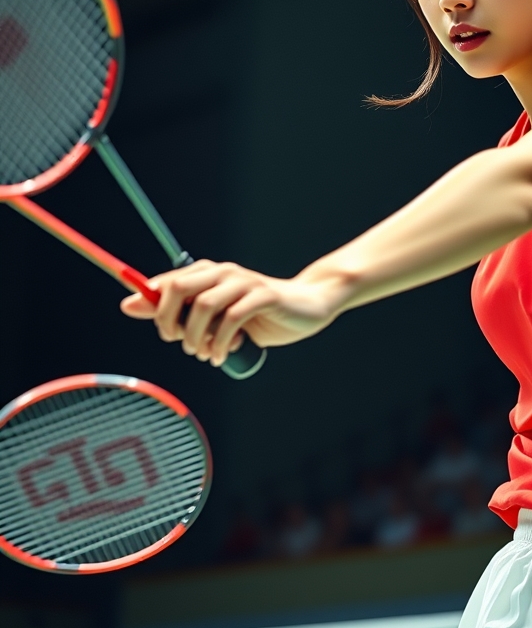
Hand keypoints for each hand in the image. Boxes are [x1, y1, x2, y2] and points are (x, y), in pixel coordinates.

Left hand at [120, 260, 343, 365]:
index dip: (155, 308)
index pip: (167, 283)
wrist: (308, 306)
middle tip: (180, 343)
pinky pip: (232, 319)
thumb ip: (174, 310)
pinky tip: (223, 356)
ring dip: (197, 338)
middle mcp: (223, 272)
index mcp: (209, 273)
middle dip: (170, 322)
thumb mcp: (214, 316)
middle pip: (178, 288)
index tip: (164, 332)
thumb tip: (128, 304)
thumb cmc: (259, 314)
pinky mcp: (263, 296)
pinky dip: (222, 342)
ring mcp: (244, 283)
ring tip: (204, 354)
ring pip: (203, 306)